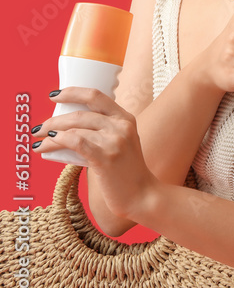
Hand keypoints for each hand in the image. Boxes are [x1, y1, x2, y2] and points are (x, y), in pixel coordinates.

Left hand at [32, 87, 159, 221]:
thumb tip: (70, 127)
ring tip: (37, 142)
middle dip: (53, 120)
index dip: (72, 92)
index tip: (53, 96)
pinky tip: (45, 145)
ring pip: (74, 128)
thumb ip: (105, 132)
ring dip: (50, 133)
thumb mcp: (122, 143)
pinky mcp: (106, 157)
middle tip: (39, 129)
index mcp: (126, 118)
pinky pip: (75, 142)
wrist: (141, 195)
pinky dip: (56, 141)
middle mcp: (122, 126)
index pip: (96, 96)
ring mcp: (115, 141)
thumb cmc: (126, 172)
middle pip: (80, 113)